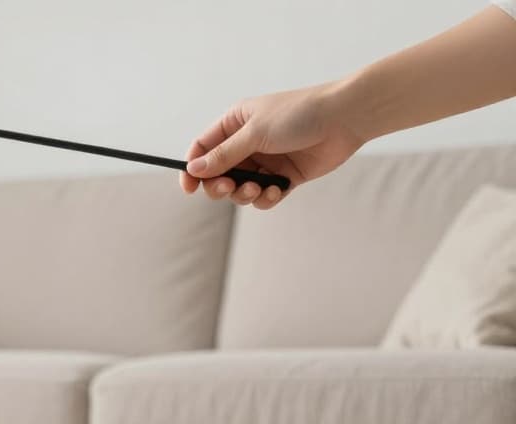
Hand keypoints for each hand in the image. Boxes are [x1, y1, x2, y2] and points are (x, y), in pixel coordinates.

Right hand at [180, 83, 365, 209]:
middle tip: (228, 187)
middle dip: (220, 185)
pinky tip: (278, 191)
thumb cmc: (299, 115)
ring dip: (244, 194)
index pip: (202, 149)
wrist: (345, 118)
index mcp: (234, 124)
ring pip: (240, 188)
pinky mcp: (284, 176)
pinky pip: (264, 195)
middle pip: (218, 174)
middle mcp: (246, 143)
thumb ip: (224, 155)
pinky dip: (266, 198)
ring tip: (257, 189)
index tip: (189, 188)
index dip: (192, 169)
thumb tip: (193, 170)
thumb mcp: (255, 133)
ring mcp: (266, 161)